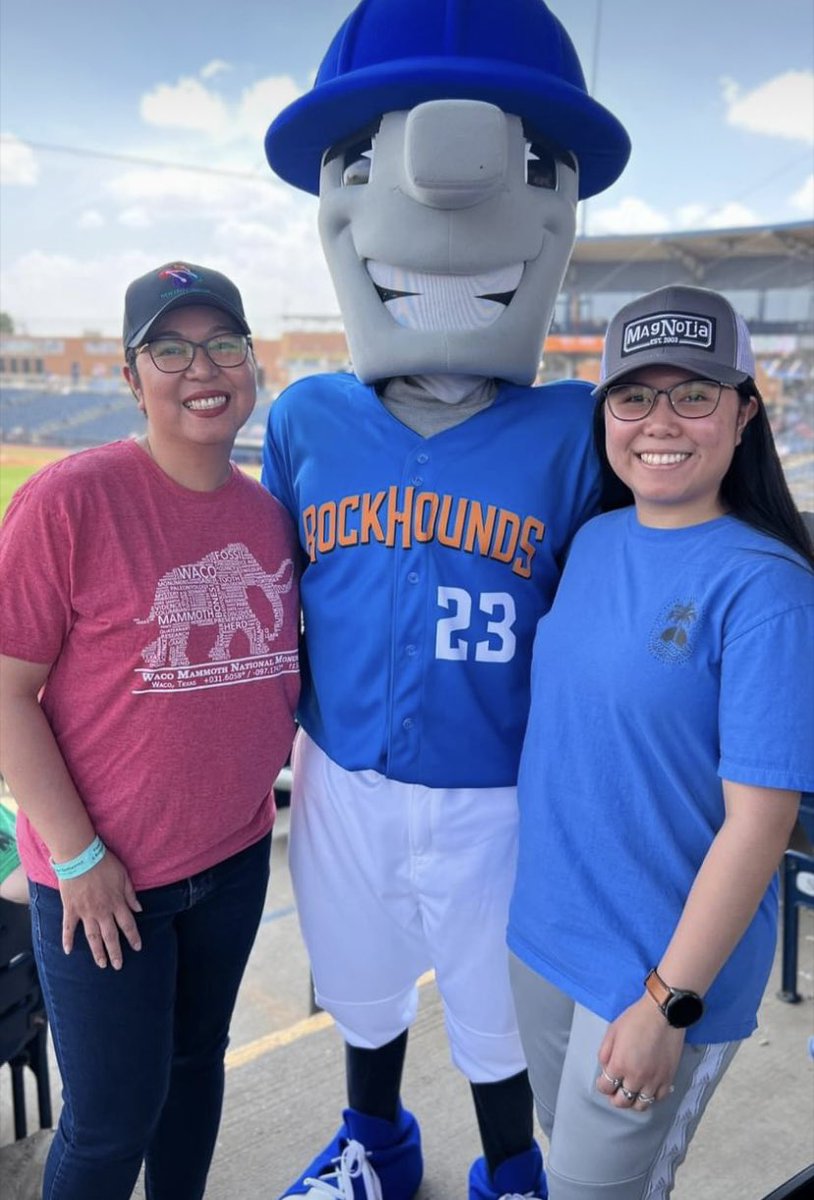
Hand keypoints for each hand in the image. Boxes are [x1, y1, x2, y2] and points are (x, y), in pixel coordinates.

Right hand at [59, 849, 142, 969]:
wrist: (80, 856)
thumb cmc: (103, 863)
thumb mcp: (124, 875)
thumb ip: (130, 894)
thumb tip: (139, 909)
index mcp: (116, 903)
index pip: (128, 925)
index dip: (133, 937)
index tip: (137, 948)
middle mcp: (102, 911)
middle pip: (111, 936)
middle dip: (115, 952)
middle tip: (118, 966)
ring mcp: (85, 912)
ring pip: (93, 937)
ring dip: (97, 952)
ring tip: (101, 964)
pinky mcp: (71, 909)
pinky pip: (68, 928)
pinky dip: (67, 940)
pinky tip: (68, 951)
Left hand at [596, 994, 684, 1111]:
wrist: (663, 1014)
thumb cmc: (636, 1019)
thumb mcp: (612, 1031)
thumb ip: (605, 1053)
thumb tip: (605, 1069)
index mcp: (619, 1065)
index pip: (605, 1088)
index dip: (602, 1086)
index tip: (604, 1081)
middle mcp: (636, 1077)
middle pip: (622, 1101)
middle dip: (615, 1098)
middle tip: (615, 1091)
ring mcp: (653, 1080)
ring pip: (641, 1105)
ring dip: (633, 1101)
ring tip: (631, 1092)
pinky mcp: (668, 1078)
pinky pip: (658, 1098)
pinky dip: (651, 1097)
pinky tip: (648, 1088)